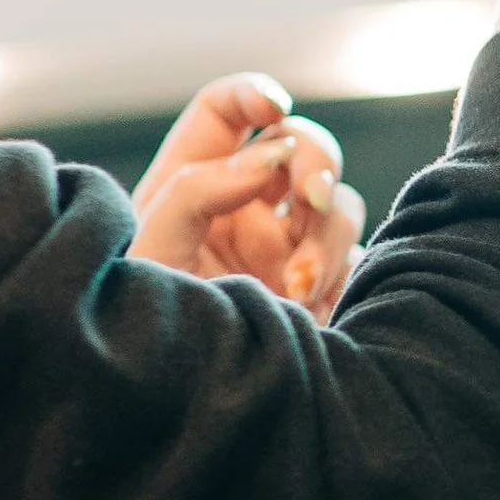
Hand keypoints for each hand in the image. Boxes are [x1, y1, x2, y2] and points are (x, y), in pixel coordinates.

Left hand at [128, 78, 363, 319]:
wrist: (170, 405)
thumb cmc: (142, 324)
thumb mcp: (149, 248)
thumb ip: (198, 190)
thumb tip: (265, 159)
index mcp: (194, 181)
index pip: (228, 111)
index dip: (253, 94)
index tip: (272, 108)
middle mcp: (246, 206)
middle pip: (303, 144)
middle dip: (315, 161)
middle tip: (309, 198)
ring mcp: (289, 247)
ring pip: (339, 204)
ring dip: (323, 236)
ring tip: (293, 288)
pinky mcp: (323, 288)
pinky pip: (357, 259)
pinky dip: (336, 274)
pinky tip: (304, 306)